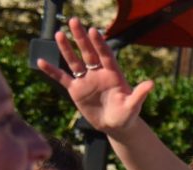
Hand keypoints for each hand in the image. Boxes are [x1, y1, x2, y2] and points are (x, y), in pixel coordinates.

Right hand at [37, 18, 153, 134]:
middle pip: (88, 53)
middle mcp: (98, 73)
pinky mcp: (76, 90)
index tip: (94, 31)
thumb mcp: (133, 106)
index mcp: (113, 74)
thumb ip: (140, 94)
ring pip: (74, 62)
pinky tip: (41, 62)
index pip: (105, 55)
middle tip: (74, 21)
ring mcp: (86, 80)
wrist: (115, 126)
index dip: (99, 44)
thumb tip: (152, 83)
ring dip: (66, 49)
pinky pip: (62, 78)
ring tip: (59, 34)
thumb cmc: (127, 115)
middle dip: (81, 38)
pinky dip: (52, 71)